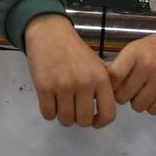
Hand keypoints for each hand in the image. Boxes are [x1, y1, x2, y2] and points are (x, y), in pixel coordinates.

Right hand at [22, 13, 115, 127]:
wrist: (49, 33)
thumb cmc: (74, 50)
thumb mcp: (96, 63)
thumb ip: (106, 84)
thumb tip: (110, 105)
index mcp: (100, 78)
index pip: (108, 114)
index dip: (101, 122)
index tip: (94, 120)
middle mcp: (84, 83)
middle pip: (84, 121)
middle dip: (78, 119)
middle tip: (74, 108)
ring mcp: (63, 86)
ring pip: (65, 120)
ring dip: (63, 116)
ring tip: (62, 103)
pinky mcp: (44, 87)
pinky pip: (48, 114)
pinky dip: (49, 112)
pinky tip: (51, 100)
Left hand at [108, 21, 155, 115]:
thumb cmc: (154, 47)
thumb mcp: (134, 49)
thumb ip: (119, 66)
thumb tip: (102, 86)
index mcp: (135, 53)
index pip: (114, 77)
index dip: (111, 85)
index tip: (115, 85)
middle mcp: (148, 66)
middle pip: (123, 96)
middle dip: (123, 95)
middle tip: (130, 88)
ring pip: (137, 107)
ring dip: (137, 102)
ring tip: (142, 91)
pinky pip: (154, 110)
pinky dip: (151, 106)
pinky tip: (153, 95)